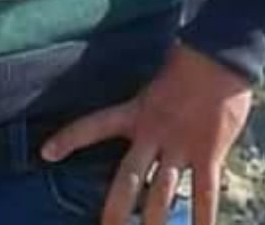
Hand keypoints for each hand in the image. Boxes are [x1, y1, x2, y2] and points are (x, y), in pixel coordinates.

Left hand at [41, 44, 252, 224]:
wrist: (218, 56)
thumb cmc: (188, 63)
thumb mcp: (156, 83)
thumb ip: (148, 107)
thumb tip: (145, 123)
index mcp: (136, 112)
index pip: (95, 124)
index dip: (70, 138)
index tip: (46, 153)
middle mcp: (152, 133)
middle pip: (128, 178)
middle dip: (117, 210)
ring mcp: (180, 146)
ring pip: (161, 194)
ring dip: (155, 222)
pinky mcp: (207, 154)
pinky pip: (204, 194)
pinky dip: (202, 219)